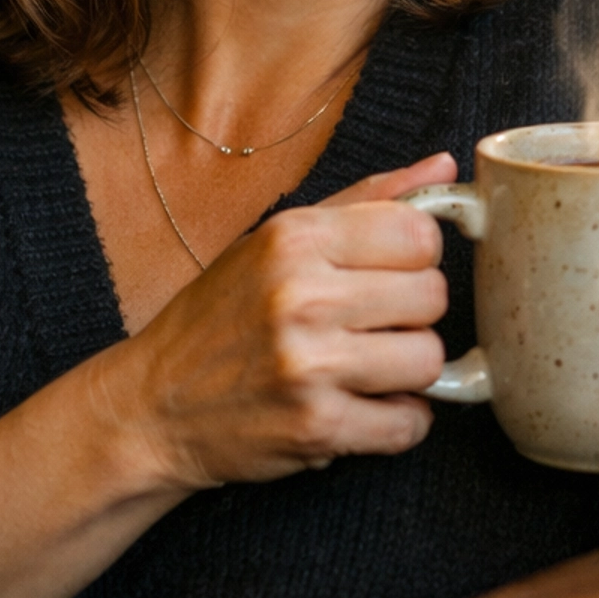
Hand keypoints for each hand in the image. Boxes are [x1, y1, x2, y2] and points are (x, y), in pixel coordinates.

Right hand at [105, 153, 456, 491]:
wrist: (152, 406)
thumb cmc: (222, 316)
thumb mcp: (280, 240)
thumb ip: (367, 201)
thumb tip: (446, 170)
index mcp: (295, 238)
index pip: (420, 232)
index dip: (417, 256)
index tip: (390, 272)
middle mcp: (301, 295)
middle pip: (433, 295)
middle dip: (413, 314)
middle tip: (373, 325)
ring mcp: (308, 364)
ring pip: (429, 360)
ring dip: (408, 371)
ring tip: (367, 367)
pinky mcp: (315, 427)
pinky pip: (409, 423)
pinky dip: (397, 422)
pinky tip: (361, 407)